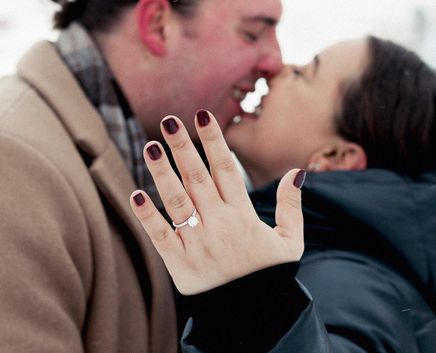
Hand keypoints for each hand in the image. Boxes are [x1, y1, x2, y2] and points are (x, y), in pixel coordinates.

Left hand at [129, 110, 304, 294]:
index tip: (201, 115)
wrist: (253, 319)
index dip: (213, 141)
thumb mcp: (290, 243)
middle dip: (183, 148)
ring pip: (177, 203)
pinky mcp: (180, 266)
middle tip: (168, 121)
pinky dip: (148, 217)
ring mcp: (198, 245)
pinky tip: (137, 195)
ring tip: (150, 147)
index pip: (226, 170)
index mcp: (244, 217)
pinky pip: (161, 238)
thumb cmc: (269, 276)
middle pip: (198, 179)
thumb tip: (297, 172)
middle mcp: (219, 226)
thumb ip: (292, 207)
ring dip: (162, 174)